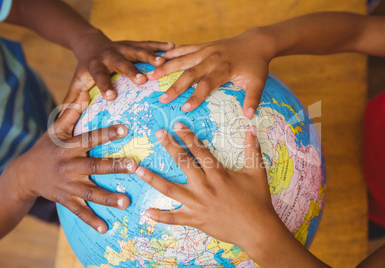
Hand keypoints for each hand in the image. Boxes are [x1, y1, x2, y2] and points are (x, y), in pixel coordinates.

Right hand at [13, 92, 137, 232]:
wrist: (25, 174)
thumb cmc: (46, 148)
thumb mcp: (55, 129)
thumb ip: (71, 112)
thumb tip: (85, 92)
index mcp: (68, 147)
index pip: (90, 138)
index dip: (107, 133)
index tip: (125, 128)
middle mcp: (69, 166)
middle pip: (94, 166)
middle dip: (114, 166)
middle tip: (134, 166)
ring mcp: (68, 186)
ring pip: (90, 192)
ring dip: (108, 197)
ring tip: (126, 202)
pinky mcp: (66, 200)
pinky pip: (80, 211)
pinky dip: (91, 220)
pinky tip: (105, 228)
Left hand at [64, 29, 174, 103]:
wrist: (90, 42)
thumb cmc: (85, 69)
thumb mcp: (77, 82)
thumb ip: (72, 100)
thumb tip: (62, 119)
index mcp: (95, 66)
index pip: (99, 76)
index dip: (105, 85)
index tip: (111, 96)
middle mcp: (109, 55)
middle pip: (121, 62)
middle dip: (132, 70)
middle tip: (143, 79)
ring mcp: (123, 47)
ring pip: (137, 51)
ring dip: (150, 56)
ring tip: (164, 62)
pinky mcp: (133, 43)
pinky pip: (148, 44)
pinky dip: (160, 46)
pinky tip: (173, 48)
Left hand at [135, 123, 326, 266]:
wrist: (257, 230)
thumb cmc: (257, 201)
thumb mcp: (257, 173)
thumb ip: (252, 150)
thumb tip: (251, 129)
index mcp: (218, 174)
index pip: (199, 150)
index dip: (187, 136)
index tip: (176, 125)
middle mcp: (204, 186)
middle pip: (182, 163)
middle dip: (169, 146)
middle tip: (158, 134)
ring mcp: (197, 204)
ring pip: (170, 189)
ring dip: (153, 179)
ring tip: (138, 170)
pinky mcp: (195, 219)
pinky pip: (174, 218)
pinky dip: (160, 216)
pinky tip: (146, 212)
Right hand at [146, 28, 275, 118]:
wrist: (255, 42)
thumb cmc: (255, 65)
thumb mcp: (258, 82)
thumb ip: (252, 99)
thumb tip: (248, 117)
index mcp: (224, 68)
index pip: (207, 84)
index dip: (196, 96)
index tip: (185, 108)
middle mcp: (212, 58)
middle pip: (190, 73)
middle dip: (175, 86)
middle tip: (162, 98)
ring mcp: (206, 50)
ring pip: (183, 59)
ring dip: (166, 67)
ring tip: (150, 75)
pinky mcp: (203, 46)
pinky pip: (185, 48)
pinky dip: (172, 53)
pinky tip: (159, 59)